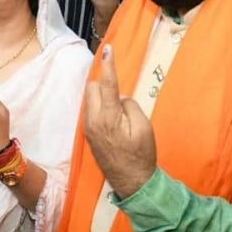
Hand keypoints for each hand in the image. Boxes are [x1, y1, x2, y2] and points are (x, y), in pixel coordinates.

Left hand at [85, 45, 155, 198]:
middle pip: (93, 87)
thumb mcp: (144, 127)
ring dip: (102, 97)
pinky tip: (114, 122)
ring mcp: (88, 127)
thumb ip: (130, 105)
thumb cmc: (141, 154)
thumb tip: (118, 97)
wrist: (130, 181)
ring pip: (90, 99)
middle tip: (121, 100)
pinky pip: (91, 110)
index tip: (107, 49)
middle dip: (105, 85)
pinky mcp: (88, 134)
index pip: (108, 84)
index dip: (109, 65)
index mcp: (108, 117)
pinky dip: (100, 108)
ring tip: (119, 115)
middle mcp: (93, 120)